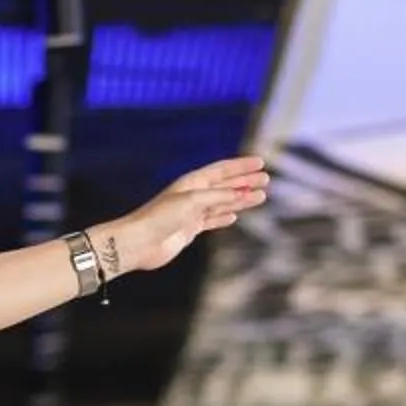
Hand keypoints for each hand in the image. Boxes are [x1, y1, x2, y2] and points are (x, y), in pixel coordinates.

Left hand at [92, 156, 267, 278]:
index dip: (241, 166)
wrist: (139, 243)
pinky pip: (211, 221)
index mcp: (191, 182)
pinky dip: (223, 217)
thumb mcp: (193, 201)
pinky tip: (234, 216)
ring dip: (241, 200)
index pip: (221, 170)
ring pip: (222, 203)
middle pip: (225, 186)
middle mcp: (192, 195)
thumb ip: (218, 197)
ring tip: (261, 197)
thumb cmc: (160, 217)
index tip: (260, 163)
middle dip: (246, 182)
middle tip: (266, 180)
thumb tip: (241, 194)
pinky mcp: (188, 230)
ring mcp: (191, 213)